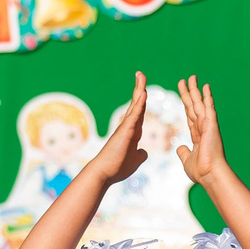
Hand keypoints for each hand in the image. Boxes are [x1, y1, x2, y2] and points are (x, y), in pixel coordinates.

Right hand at [82, 70, 149, 186]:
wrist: (105, 173)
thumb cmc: (118, 167)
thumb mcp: (135, 160)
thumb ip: (140, 154)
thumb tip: (144, 152)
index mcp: (132, 132)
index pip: (139, 113)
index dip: (142, 102)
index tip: (143, 89)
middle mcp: (128, 127)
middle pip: (136, 104)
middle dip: (139, 89)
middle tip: (140, 75)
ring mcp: (126, 128)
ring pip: (134, 106)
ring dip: (139, 91)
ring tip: (141, 77)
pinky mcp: (125, 132)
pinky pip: (134, 116)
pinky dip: (139, 105)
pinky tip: (143, 94)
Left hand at [173, 76, 227, 185]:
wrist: (210, 175)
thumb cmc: (202, 172)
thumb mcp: (187, 160)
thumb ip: (184, 152)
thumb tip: (180, 148)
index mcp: (197, 135)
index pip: (190, 115)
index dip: (186, 103)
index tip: (183, 93)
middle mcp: (203, 128)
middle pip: (194, 106)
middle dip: (189, 93)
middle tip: (185, 79)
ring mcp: (208, 126)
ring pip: (200, 104)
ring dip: (196, 90)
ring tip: (192, 77)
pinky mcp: (212, 126)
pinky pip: (208, 108)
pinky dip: (207, 97)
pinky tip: (206, 87)